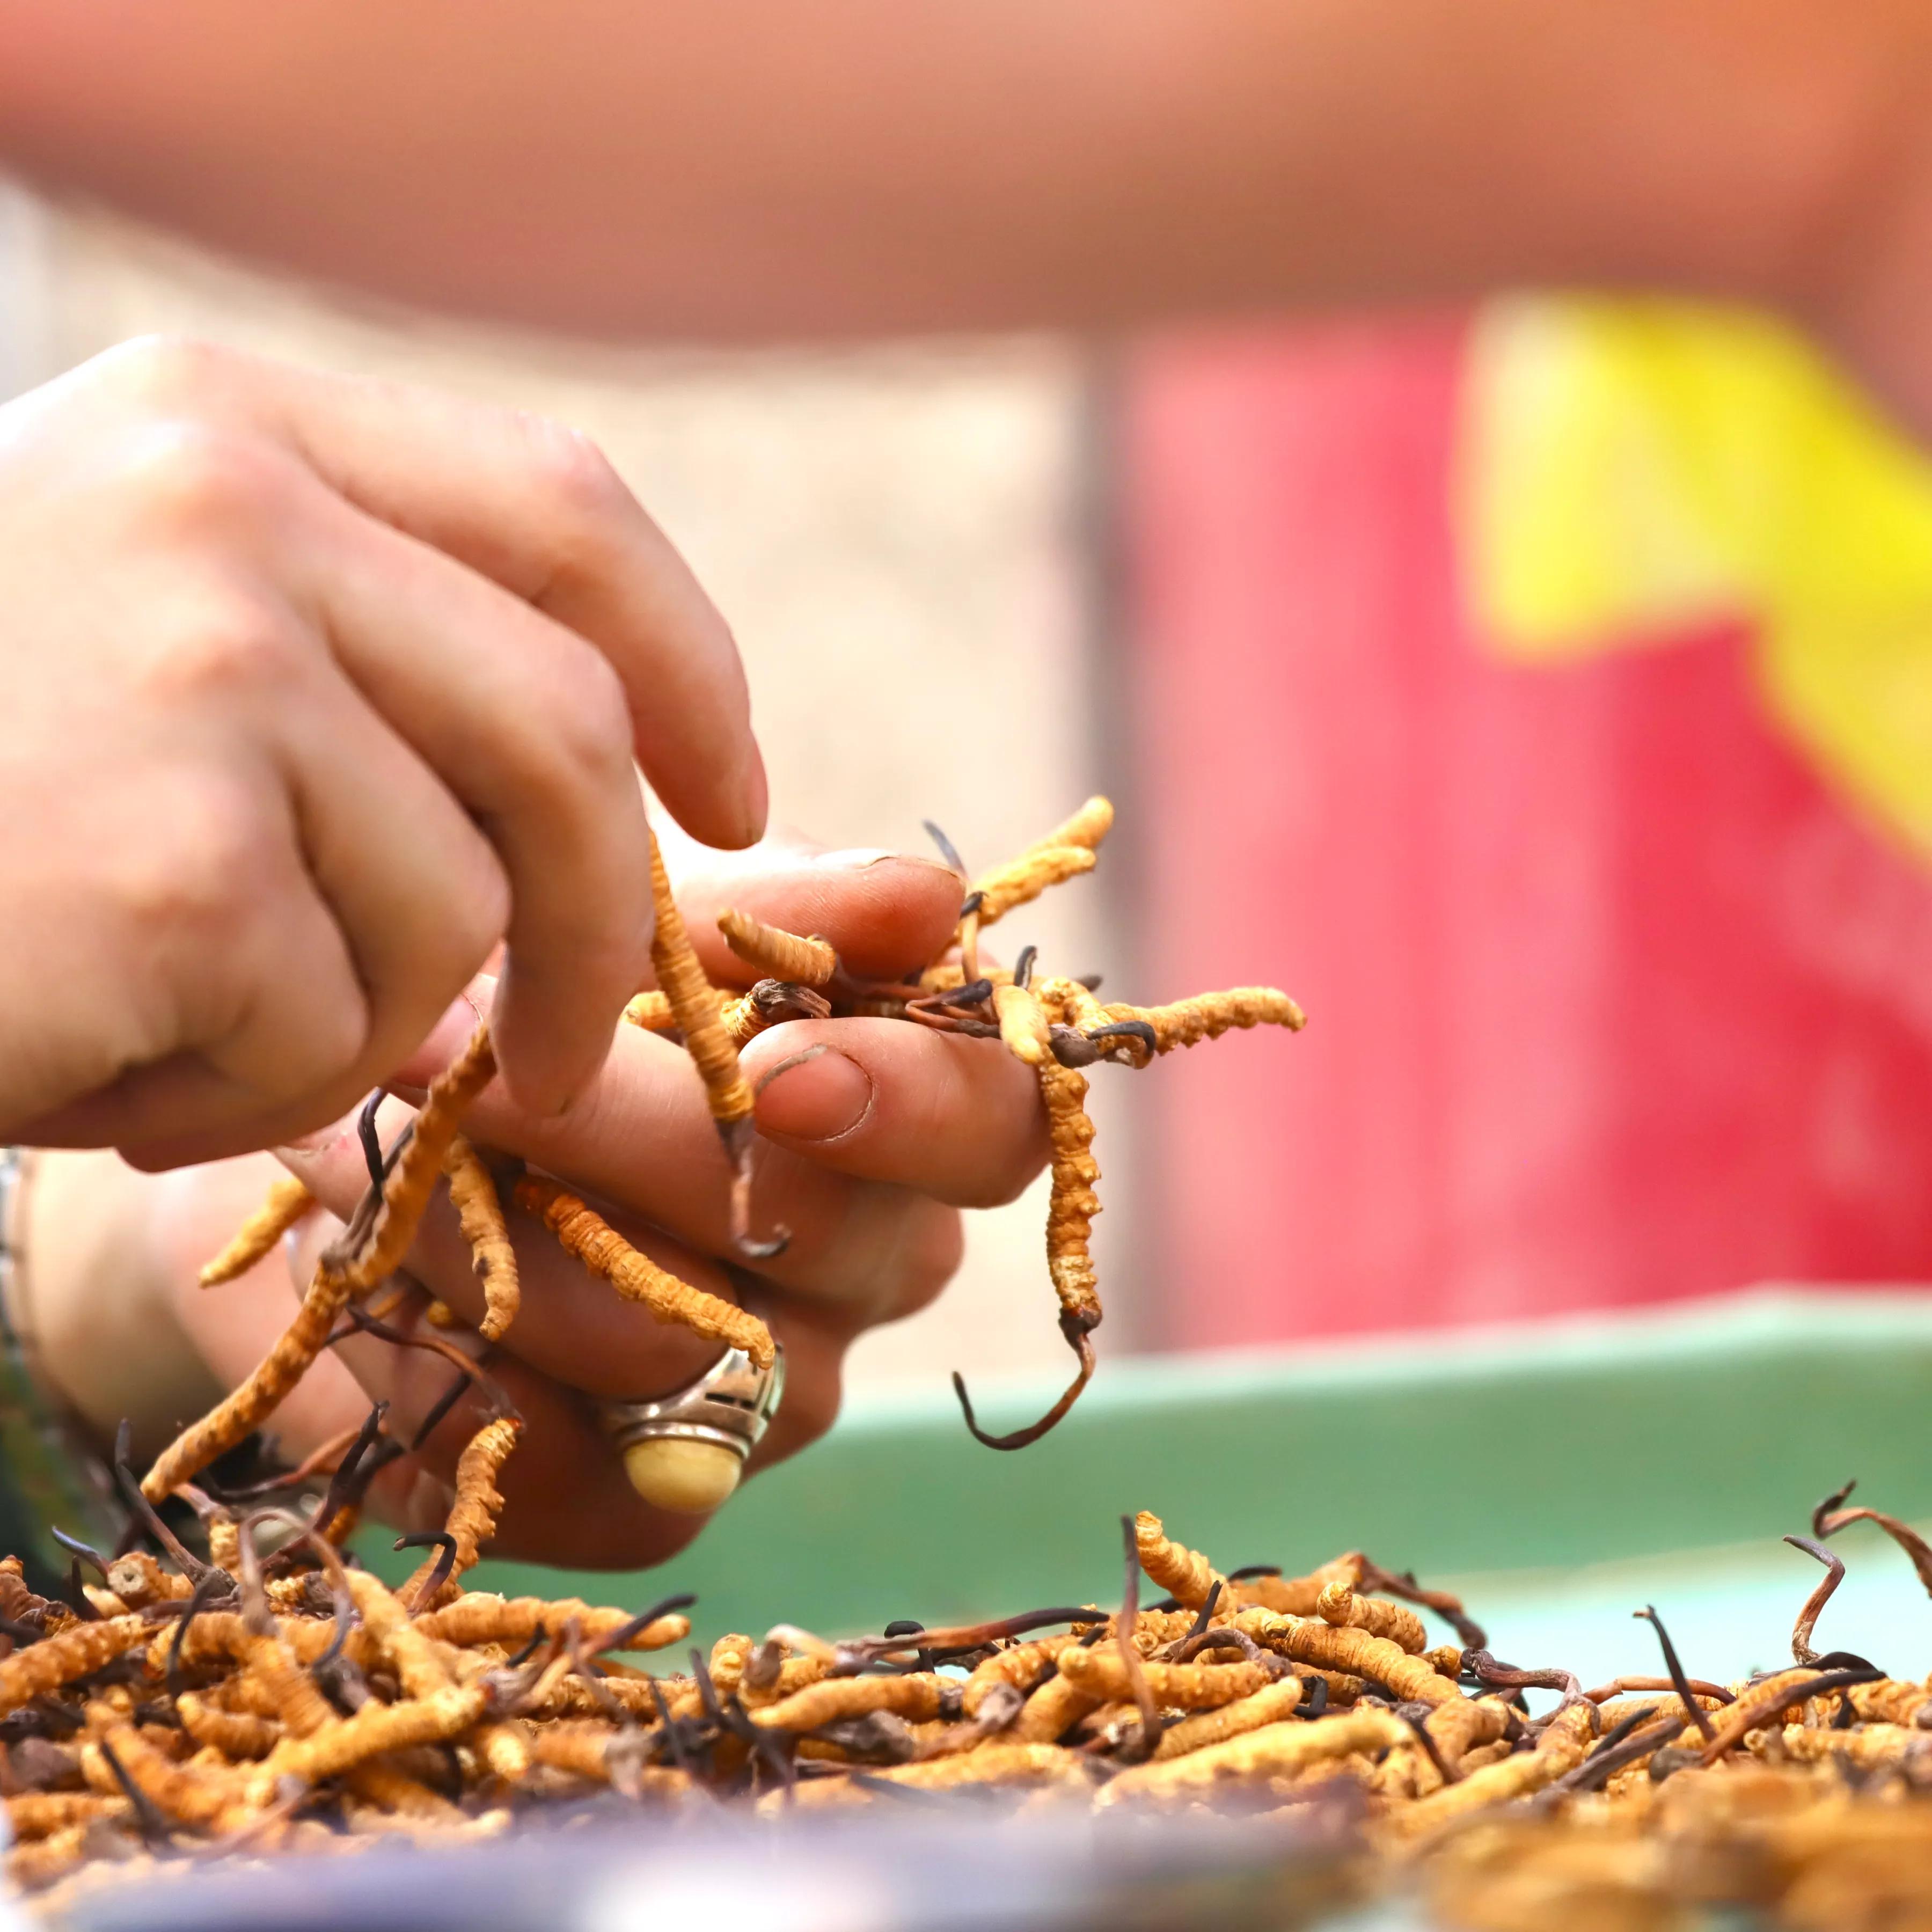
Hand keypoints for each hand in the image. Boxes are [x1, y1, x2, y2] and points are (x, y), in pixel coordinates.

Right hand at [0, 336, 762, 1162]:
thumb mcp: (123, 632)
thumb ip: (347, 651)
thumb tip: (599, 780)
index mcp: (226, 425)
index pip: (565, 513)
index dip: (684, 666)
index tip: (728, 797)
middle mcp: (225, 510)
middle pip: (561, 740)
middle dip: (596, 926)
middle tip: (552, 1054)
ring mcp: (201, 672)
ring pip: (447, 916)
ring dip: (340, 1025)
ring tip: (164, 1024)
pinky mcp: (169, 859)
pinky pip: (320, 1032)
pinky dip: (227, 1094)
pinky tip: (82, 1057)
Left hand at [29, 837, 1050, 1569]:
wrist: (372, 1137)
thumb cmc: (549, 993)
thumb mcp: (652, 918)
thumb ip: (787, 908)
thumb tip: (931, 903)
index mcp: (910, 1117)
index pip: (995, 1129)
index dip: (914, 1105)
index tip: (782, 1071)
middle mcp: (872, 1270)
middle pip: (819, 1234)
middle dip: (624, 1135)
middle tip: (453, 1049)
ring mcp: (774, 1400)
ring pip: (667, 1341)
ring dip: (486, 1228)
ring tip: (370, 1140)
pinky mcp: (650, 1502)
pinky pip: (563, 1461)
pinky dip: (442, 1359)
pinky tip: (383, 1280)